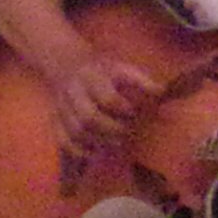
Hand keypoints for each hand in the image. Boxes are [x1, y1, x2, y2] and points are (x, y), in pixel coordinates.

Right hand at [44, 45, 160, 158]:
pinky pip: (63, 141)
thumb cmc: (102, 71)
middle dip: (111, 130)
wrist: (67, 65)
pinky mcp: (55, 120)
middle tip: (126, 132)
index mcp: (92, 77)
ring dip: (97, 142)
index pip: (106, 98)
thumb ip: (142, 81)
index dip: (122, 109)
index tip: (133, 112)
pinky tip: (94, 151)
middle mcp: (74, 92)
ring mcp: (62, 107)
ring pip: (76, 132)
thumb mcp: (122, 68)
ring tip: (114, 142)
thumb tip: (162, 94)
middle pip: (89, 118)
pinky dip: (78, 150)